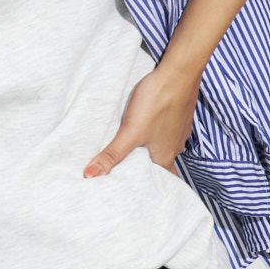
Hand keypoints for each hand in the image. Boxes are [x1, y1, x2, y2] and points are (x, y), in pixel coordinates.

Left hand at [82, 65, 201, 178]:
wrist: (178, 74)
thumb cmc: (157, 103)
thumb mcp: (130, 132)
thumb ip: (112, 155)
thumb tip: (90, 175)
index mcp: (165, 156)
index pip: (162, 181)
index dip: (150, 188)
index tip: (139, 194)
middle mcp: (175, 146)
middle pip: (162, 164)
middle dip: (148, 169)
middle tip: (131, 173)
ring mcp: (178, 129)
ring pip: (163, 146)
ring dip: (151, 150)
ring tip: (134, 151)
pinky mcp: (177, 113)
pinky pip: (166, 129)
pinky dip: (156, 132)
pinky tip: (146, 125)